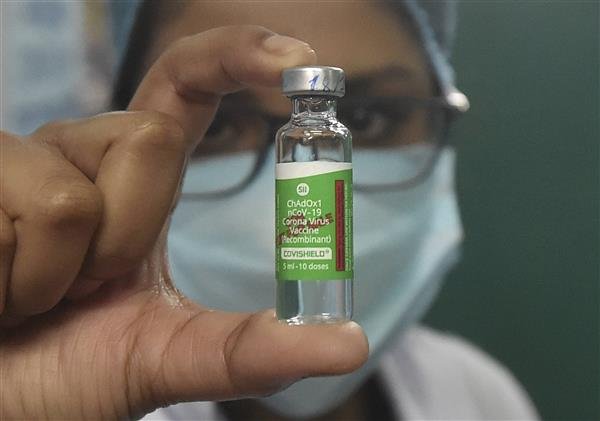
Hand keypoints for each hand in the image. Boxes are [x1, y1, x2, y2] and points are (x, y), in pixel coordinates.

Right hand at [0, 26, 367, 418]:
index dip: (238, 57)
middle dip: (129, 235)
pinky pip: (22, 214)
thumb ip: (253, 350)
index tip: (298, 58)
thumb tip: (351, 342)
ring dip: (66, 273)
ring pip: (75, 192)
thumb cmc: (70, 374)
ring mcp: (23, 162)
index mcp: (136, 181)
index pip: (187, 87)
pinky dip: (14, 282)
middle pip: (148, 139)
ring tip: (35, 301)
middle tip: (89, 291)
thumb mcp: (171, 357)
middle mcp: (82, 154)